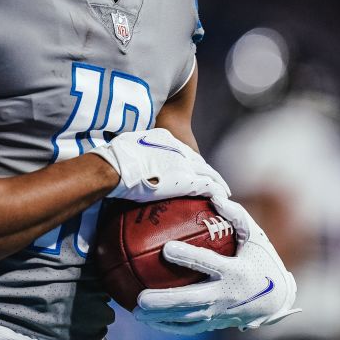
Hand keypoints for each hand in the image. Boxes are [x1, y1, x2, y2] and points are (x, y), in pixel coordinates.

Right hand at [87, 128, 229, 202]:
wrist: (119, 165)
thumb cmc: (116, 157)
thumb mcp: (128, 147)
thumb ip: (134, 152)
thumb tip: (124, 161)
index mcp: (164, 139)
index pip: (184, 151)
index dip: (191, 160)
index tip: (195, 167)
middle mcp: (178, 149)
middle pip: (199, 162)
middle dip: (208, 171)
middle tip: (216, 181)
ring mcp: (184, 164)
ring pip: (208, 173)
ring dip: (217, 182)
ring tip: (224, 191)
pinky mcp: (186, 180)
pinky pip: (208, 186)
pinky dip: (217, 192)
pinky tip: (223, 199)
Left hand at [133, 195, 298, 334]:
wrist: (277, 300)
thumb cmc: (261, 260)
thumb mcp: (255, 236)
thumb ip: (235, 215)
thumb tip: (214, 195)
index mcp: (235, 271)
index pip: (208, 263)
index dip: (188, 257)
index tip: (166, 249)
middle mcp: (226, 295)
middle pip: (191, 300)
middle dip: (165, 301)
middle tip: (141, 298)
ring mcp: (220, 312)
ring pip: (187, 318)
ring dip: (161, 317)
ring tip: (136, 312)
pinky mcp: (216, 323)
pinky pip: (190, 328)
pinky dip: (169, 326)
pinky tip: (149, 322)